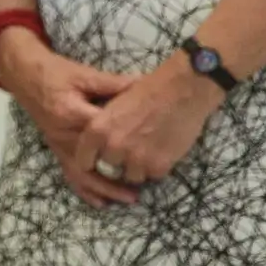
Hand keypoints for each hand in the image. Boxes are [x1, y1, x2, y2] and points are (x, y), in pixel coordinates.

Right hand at [0, 34, 139, 206]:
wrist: (24, 74)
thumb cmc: (55, 72)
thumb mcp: (84, 74)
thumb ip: (113, 84)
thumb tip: (144, 85)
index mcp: (70, 112)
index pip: (101, 134)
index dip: (124, 143)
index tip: (148, 151)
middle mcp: (62, 133)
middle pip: (91, 164)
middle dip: (114, 181)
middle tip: (137, 191)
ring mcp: (57, 143)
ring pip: (79, 174)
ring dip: (102, 190)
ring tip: (125, 199)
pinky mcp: (55, 147)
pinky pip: (69, 173)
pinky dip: (84, 189)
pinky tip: (100, 202)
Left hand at [75, 53, 223, 193]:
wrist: (182, 88)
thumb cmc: (148, 89)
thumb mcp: (114, 104)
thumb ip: (104, 126)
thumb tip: (98, 142)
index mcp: (98, 130)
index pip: (83, 160)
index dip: (91, 161)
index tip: (99, 160)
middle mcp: (114, 147)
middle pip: (109, 170)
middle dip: (117, 164)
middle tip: (129, 154)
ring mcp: (137, 158)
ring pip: (132, 176)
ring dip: (138, 168)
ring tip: (147, 152)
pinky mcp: (159, 165)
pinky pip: (153, 176)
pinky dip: (157, 167)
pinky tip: (162, 151)